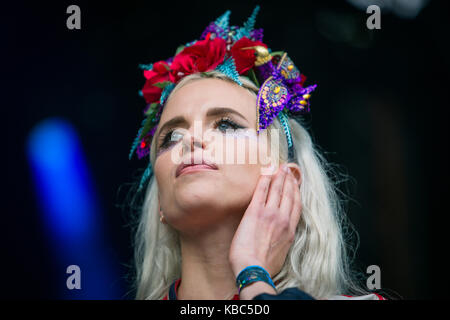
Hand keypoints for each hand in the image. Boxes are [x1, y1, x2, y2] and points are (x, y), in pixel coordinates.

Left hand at [229, 164, 301, 281]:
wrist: (252, 268)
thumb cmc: (265, 266)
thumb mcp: (283, 253)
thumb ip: (284, 240)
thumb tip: (283, 236)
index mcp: (290, 230)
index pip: (296, 205)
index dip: (296, 191)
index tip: (296, 183)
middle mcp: (283, 219)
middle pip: (288, 194)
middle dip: (289, 180)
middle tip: (288, 169)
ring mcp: (269, 214)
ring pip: (277, 190)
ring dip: (279, 176)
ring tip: (280, 168)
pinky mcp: (254, 212)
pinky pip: (261, 191)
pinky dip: (264, 180)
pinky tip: (266, 173)